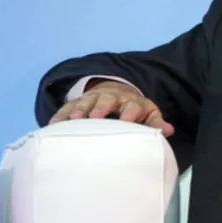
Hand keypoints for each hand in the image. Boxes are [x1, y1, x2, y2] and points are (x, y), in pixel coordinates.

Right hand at [49, 79, 174, 136]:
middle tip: (96, 117)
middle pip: (107, 100)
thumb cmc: (134, 110)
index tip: (127, 123)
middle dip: (102, 107)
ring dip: (79, 109)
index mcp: (131, 102)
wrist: (116, 91)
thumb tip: (168, 131)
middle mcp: (112, 98)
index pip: (132, 106)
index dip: (130, 113)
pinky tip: (52, 126)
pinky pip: (66, 108)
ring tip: (74, 119)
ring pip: (86, 101)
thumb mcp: (148, 113)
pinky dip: (60, 116)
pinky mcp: (77, 102)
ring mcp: (93, 99)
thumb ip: (156, 123)